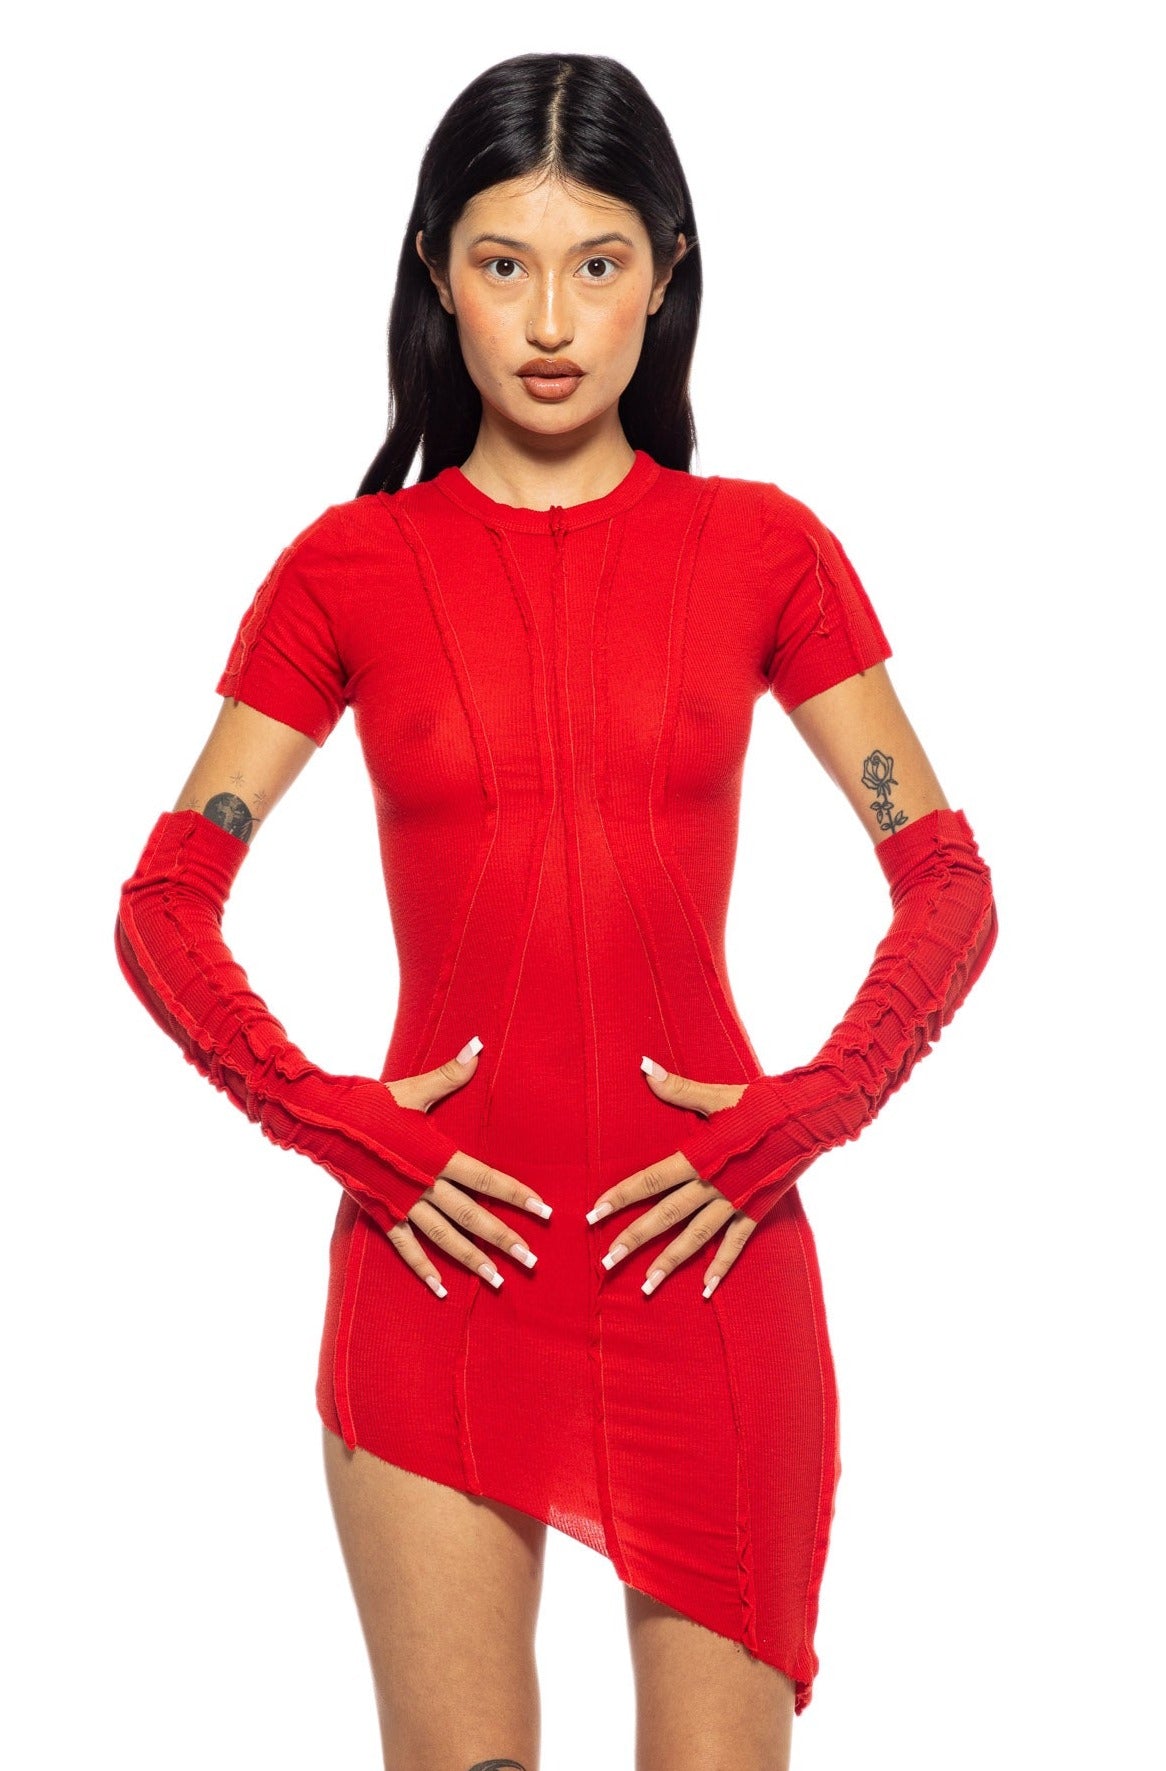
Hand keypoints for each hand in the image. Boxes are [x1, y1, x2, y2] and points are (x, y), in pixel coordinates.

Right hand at [381, 1040, 553, 1298]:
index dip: (517, 1195)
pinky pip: (405, 1248)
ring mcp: (402, 1203)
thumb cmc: (369, 1103)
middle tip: (531, 1261)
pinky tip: (440, 1288)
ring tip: (497, 1281)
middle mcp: (423, 1185)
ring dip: (472, 1260)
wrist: (321, 1121)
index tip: (544, 1211)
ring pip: (444, 1238)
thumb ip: (450, 1074)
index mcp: (436, 1155)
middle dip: (504, 1239)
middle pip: (472, 1216)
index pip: (486, 1179)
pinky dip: (423, 1268)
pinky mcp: (381, 1213)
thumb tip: (478, 1046)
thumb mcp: (413, 1090)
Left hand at [584, 1057, 759, 1298]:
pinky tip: (706, 1289)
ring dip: (670, 1262)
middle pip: (666, 1215)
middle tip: (607, 1262)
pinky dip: (721, 1266)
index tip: (593, 1214)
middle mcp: (714, 1184)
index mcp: (700, 1156)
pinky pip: (736, 1243)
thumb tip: (643, 1067)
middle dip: (635, 1238)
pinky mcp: (757, 1209)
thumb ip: (678, 1088)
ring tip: (646, 1286)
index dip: (621, 1196)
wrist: (812, 1118)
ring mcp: (736, 1201)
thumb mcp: (718, 1095)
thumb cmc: (763, 1103)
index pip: (651, 1180)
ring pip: (696, 1237)